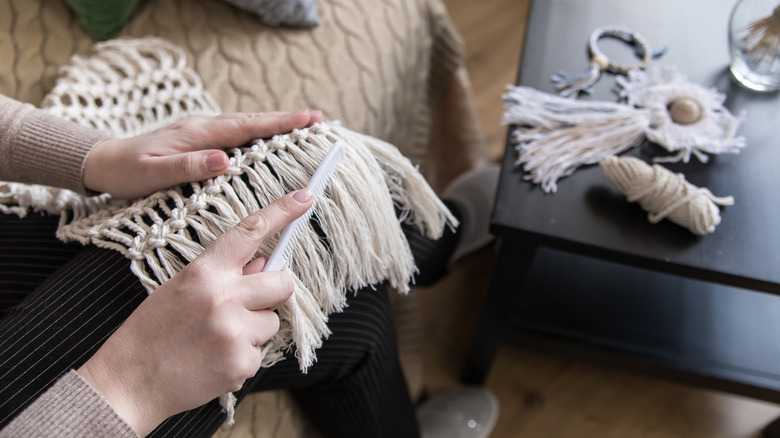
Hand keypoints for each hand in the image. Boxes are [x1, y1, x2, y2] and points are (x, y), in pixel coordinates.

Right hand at [77, 189, 313, 435]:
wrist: (127, 382)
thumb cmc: (152, 331)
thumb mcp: (181, 289)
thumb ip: (225, 274)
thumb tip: (266, 262)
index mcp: (204, 271)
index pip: (251, 232)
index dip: (282, 212)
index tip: (305, 196)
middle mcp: (224, 297)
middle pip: (282, 282)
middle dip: (273, 292)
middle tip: (247, 306)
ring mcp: (234, 331)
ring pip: (273, 321)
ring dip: (254, 330)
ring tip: (216, 340)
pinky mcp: (241, 362)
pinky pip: (260, 353)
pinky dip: (243, 358)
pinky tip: (213, 362)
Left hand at [83, 110, 323, 198]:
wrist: (103, 163)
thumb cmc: (127, 171)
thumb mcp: (152, 173)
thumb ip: (187, 166)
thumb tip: (223, 159)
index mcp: (198, 134)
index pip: (246, 127)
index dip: (278, 124)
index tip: (307, 120)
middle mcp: (204, 129)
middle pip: (253, 121)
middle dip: (286, 120)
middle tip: (318, 119)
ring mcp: (203, 134)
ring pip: (246, 126)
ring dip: (275, 126)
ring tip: (303, 127)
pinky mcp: (200, 142)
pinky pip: (237, 135)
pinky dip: (258, 134)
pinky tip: (268, 140)